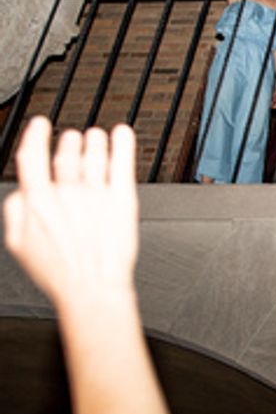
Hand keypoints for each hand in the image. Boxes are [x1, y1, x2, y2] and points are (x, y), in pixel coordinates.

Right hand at [3, 118, 138, 306]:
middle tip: (73, 136)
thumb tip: (19, 192)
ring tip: (96, 136)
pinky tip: (123, 133)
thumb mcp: (19, 245)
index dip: (36, 136)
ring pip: (94, 156)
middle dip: (69, 142)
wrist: (93, 288)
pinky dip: (123, 144)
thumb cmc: (59, 273)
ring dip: (94, 141)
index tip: (40, 125)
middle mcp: (67, 193)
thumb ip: (14, 213)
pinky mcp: (122, 200)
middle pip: (67, 155)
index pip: (33, 157)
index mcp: (39, 202)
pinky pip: (123, 164)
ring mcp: (96, 195)